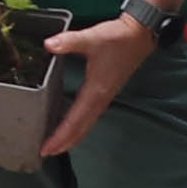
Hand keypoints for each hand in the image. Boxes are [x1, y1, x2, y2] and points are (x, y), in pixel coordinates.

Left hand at [34, 8, 165, 155]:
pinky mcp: (106, 91)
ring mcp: (104, 97)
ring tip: (56, 144)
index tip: (46, 148)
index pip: (75, 120)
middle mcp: (100, 98)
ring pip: (86, 124)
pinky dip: (79, 125)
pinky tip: (71, 123)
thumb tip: (48, 44)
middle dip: (64, 142)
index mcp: (95, 91)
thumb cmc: (118, 38)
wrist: (140, 35)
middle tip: (46, 153)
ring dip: (72, 136)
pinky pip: (90, 116)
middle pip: (81, 128)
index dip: (60, 136)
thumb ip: (70, 41)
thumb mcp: (92, 37)